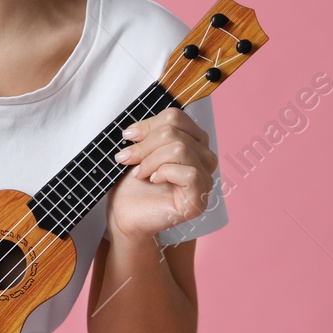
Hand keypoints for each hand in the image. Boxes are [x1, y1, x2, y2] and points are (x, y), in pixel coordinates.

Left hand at [106, 106, 218, 240]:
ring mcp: (206, 179)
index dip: (149, 124)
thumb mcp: (139, 152)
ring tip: (139, 173)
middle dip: (145, 145)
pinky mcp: (200, 199)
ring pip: (181, 149)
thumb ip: (147, 135)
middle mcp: (204, 158)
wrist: (126, 216)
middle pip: (176, 132)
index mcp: (193, 142)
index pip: (176, 117)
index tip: (128, 136)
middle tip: (127, 159)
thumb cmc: (133, 186)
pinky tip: (154, 181)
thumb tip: (137, 128)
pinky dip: (164, 173)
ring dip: (151, 160)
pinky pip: (188, 173)